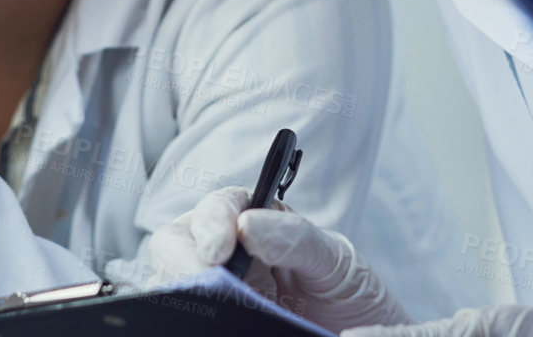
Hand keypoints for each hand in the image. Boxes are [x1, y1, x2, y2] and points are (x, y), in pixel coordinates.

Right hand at [117, 186, 410, 331]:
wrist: (362, 334)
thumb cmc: (348, 293)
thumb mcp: (336, 261)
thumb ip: (297, 238)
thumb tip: (248, 225)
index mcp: (254, 223)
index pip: (217, 207)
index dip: (211, 222)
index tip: (219, 249)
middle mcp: (225, 255)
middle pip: (177, 243)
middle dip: (183, 260)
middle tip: (205, 285)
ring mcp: (215, 293)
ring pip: (170, 284)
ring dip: (183, 293)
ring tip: (216, 310)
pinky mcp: (213, 321)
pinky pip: (184, 318)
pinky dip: (185, 319)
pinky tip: (214, 323)